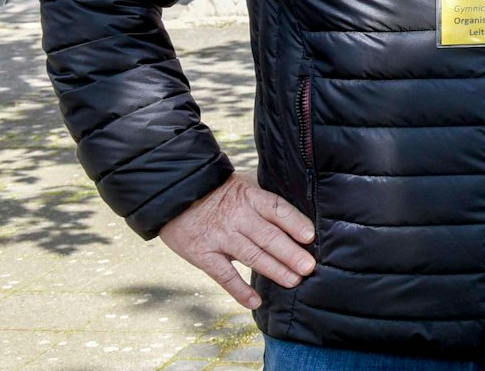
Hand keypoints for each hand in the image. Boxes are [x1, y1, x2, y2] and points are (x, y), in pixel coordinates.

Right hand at [157, 171, 315, 309]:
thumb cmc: (218, 191)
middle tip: (308, 267)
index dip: (294, 222)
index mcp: (250, 197)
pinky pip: (224, 275)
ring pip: (252, 255)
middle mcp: (237, 217)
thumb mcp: (244, 183)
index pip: (276, 209)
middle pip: (268, 236)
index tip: (310, 236)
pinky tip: (255, 301)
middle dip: (290, 253)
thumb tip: (298, 206)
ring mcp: (220, 237)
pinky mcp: (203, 254)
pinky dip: (239, 290)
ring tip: (293, 281)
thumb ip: (266, 196)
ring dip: (274, 270)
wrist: (174, 195)